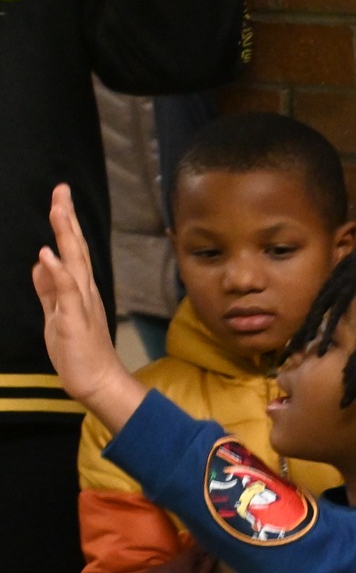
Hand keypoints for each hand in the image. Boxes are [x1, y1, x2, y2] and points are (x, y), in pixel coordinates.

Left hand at [32, 186, 146, 430]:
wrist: (97, 381)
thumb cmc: (78, 352)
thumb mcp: (56, 315)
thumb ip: (49, 290)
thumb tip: (41, 263)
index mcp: (80, 290)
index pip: (71, 250)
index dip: (65, 224)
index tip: (60, 197)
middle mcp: (84, 291)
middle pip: (75, 248)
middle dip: (67, 219)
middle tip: (61, 191)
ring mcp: (81, 304)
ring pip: (74, 263)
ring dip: (66, 236)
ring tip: (59, 211)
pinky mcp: (75, 319)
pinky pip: (67, 292)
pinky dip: (58, 272)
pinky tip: (49, 255)